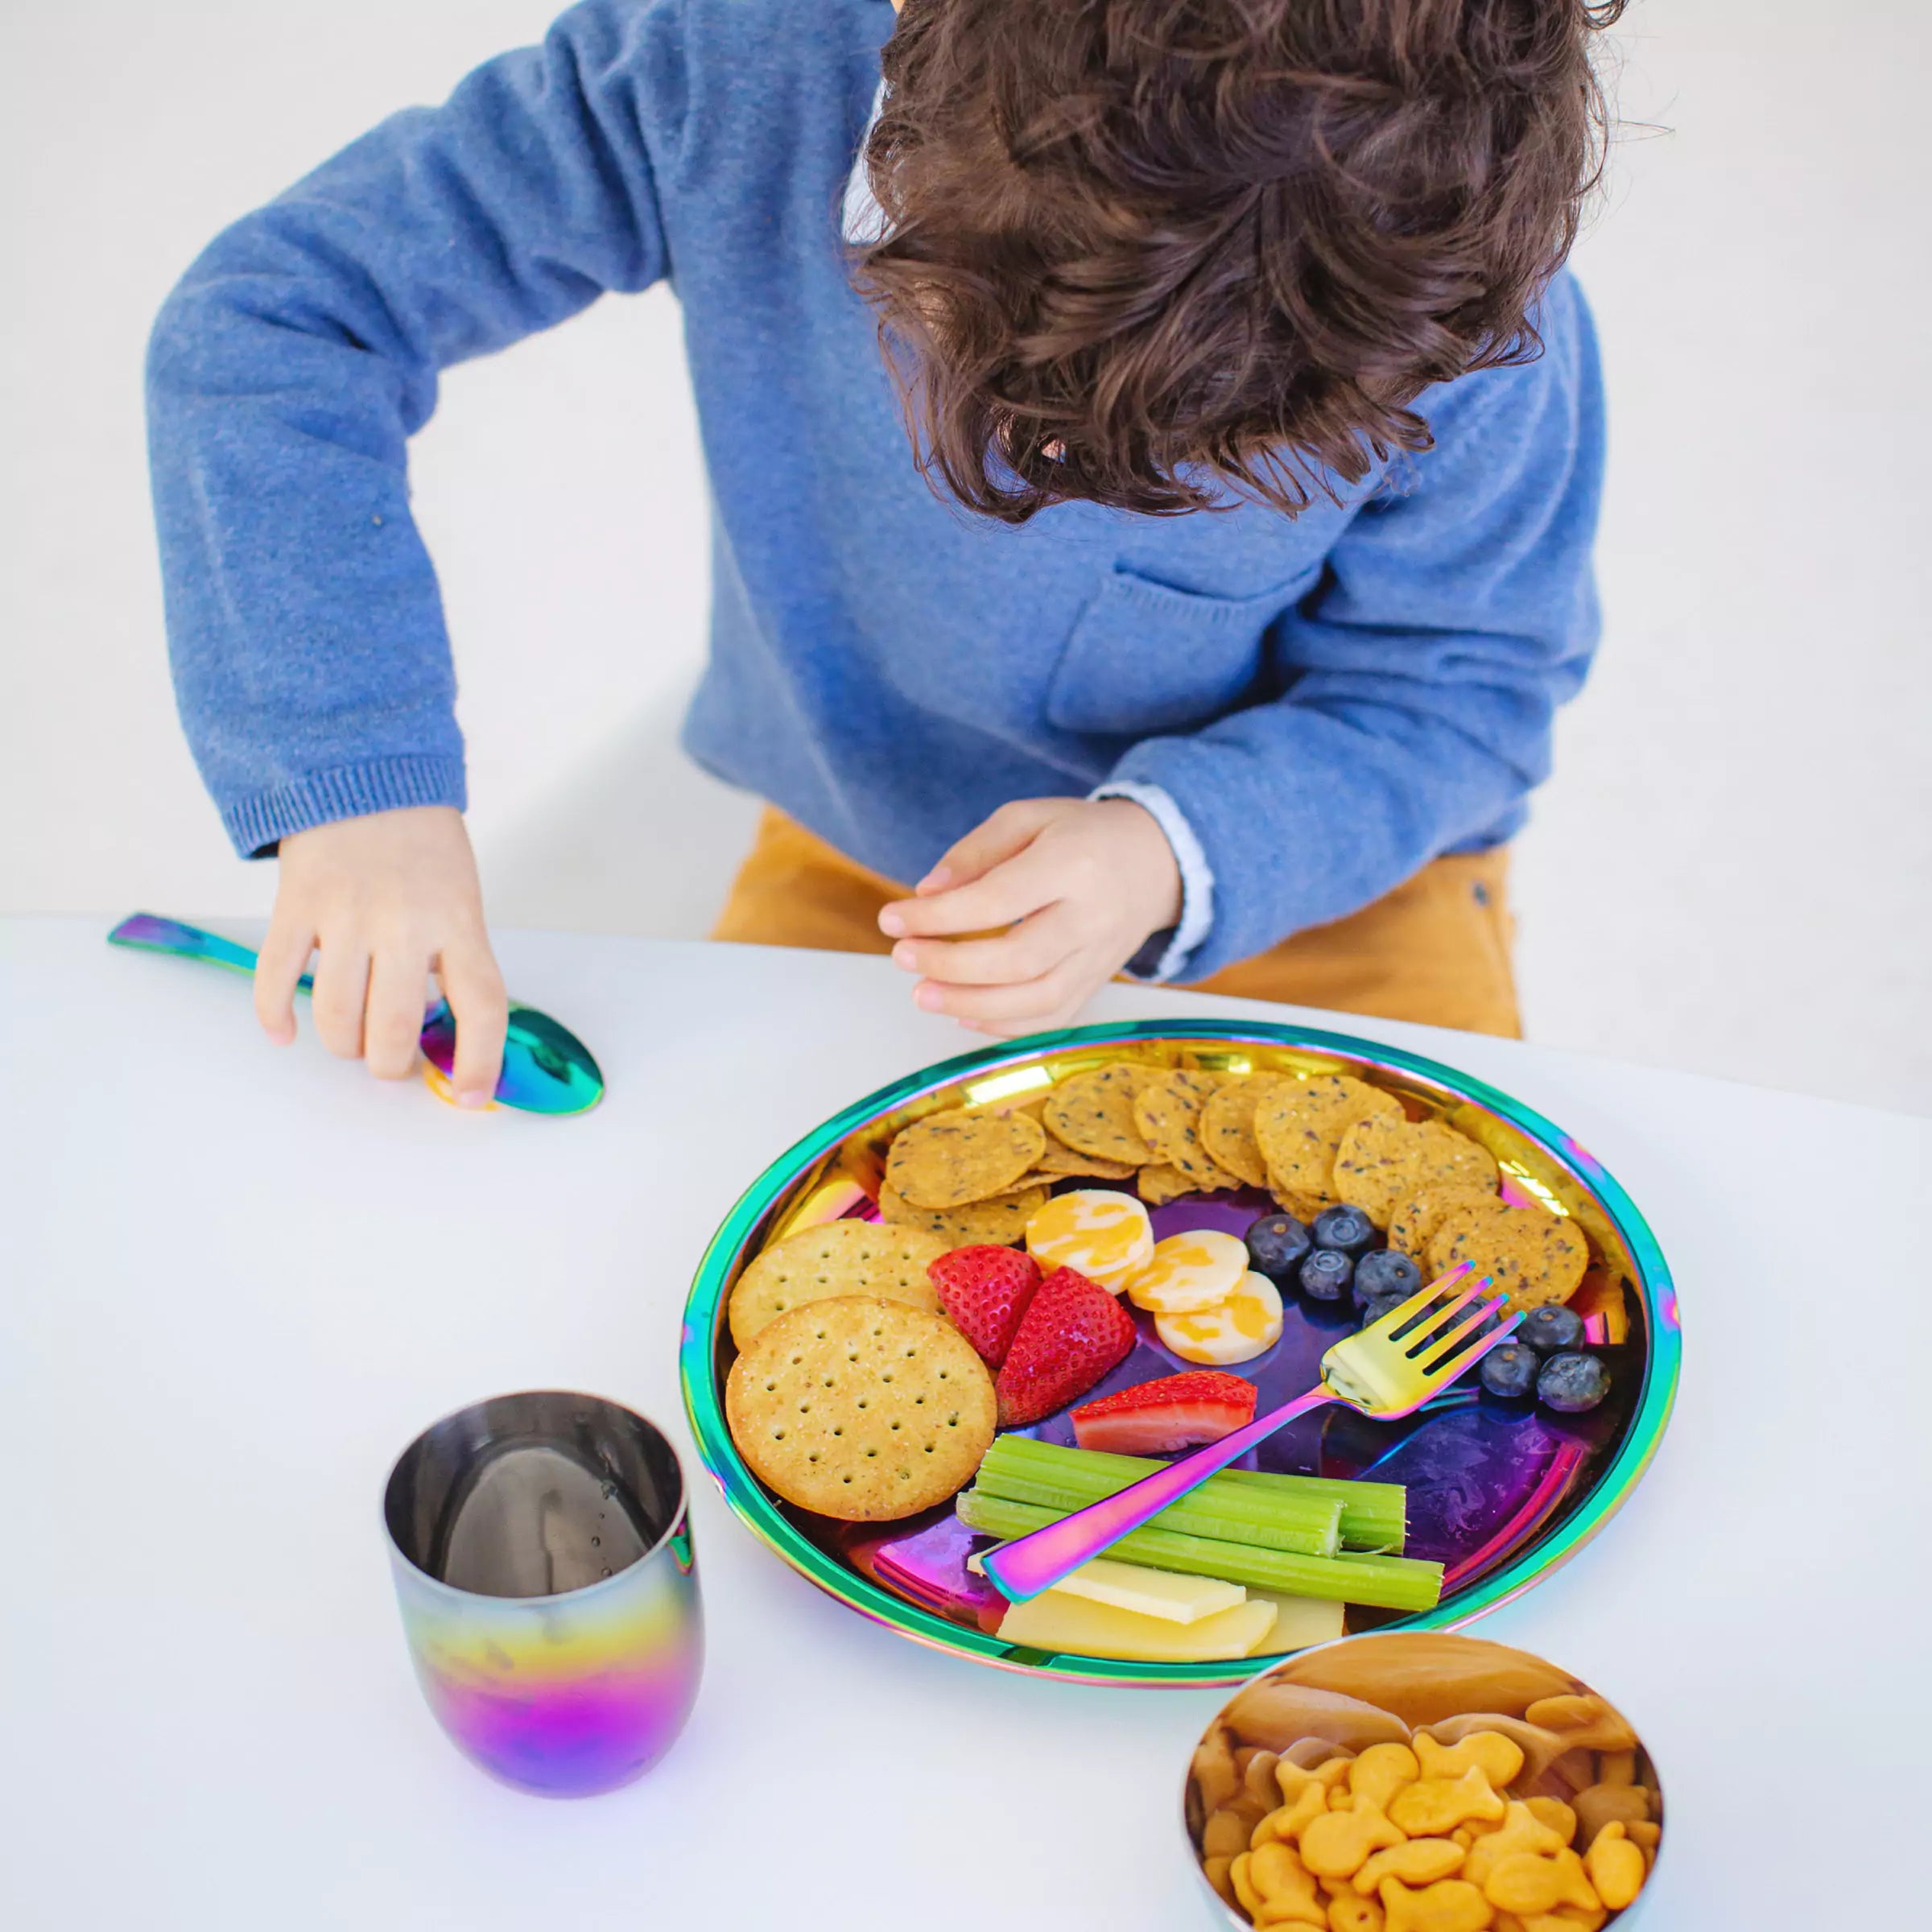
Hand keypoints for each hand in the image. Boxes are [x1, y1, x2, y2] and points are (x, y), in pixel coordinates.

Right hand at [257, 805, 507, 1105]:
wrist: (364, 774)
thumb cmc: (422, 849)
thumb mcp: (460, 900)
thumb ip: (454, 962)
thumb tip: (442, 1040)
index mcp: (458, 921)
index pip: (481, 1006)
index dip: (479, 1061)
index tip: (470, 1096)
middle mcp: (404, 921)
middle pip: (396, 1027)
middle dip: (391, 1063)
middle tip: (390, 1059)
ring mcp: (346, 913)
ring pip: (337, 1016)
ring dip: (343, 1046)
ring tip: (351, 1040)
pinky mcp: (295, 905)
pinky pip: (276, 978)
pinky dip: (276, 1017)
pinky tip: (286, 1033)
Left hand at [878, 797, 1182, 1035]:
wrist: (1156, 862)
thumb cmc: (1081, 835)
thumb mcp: (1028, 818)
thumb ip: (975, 852)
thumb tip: (926, 894)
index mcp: (1073, 865)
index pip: (997, 900)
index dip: (938, 916)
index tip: (891, 919)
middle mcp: (1092, 917)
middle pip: (1018, 959)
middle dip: (950, 966)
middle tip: (903, 957)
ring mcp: (1099, 957)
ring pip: (1037, 999)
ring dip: (972, 1005)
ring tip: (922, 995)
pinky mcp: (1097, 982)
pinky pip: (1053, 1018)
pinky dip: (1005, 1026)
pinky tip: (963, 1015)